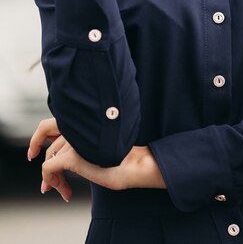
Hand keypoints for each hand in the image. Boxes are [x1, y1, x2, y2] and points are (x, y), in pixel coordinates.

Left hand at [28, 118, 166, 202]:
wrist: (137, 166)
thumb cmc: (123, 160)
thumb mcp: (94, 150)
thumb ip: (78, 144)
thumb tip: (55, 156)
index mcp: (84, 122)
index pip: (52, 124)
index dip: (39, 138)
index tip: (34, 154)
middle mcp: (78, 127)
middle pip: (48, 141)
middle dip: (44, 162)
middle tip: (48, 185)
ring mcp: (75, 140)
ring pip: (49, 157)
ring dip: (53, 178)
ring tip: (65, 191)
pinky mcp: (73, 156)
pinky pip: (48, 168)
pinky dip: (52, 181)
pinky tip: (65, 192)